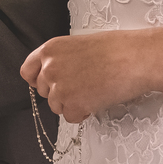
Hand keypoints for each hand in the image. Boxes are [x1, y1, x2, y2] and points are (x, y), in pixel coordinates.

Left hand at [20, 30, 154, 123]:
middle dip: (60, 93)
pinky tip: (97, 99)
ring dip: (72, 103)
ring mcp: (59, 87)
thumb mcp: (78, 46)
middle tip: (83, 85)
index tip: (48, 85)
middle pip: (43, 92)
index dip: (38, 81)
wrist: (135, 57)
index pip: (27, 71)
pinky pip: (70, 117)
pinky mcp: (73, 104)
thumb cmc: (115, 49)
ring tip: (93, 90)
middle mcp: (50, 67)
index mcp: (50, 49)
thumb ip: (61, 60)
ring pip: (56, 106)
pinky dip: (82, 113)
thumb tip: (54, 76)